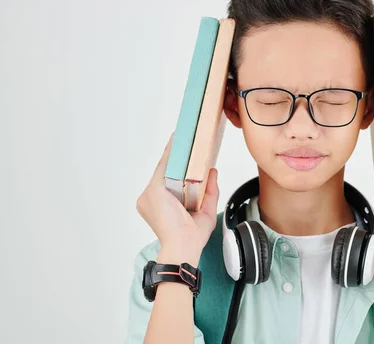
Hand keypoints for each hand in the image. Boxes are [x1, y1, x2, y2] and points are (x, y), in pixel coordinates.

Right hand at [135, 133, 219, 263]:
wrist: (184, 247)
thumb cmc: (191, 237)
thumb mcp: (206, 210)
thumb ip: (210, 191)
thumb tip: (213, 171)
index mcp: (160, 204)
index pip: (169, 179)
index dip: (178, 165)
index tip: (187, 152)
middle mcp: (151, 197)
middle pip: (165, 171)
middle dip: (177, 156)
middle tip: (189, 139)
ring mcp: (149, 194)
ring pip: (163, 167)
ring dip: (174, 152)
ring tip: (184, 135)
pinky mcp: (153, 190)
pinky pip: (164, 167)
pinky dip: (171, 153)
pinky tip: (178, 141)